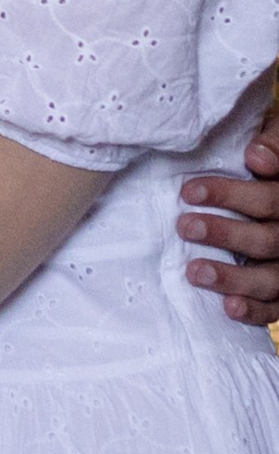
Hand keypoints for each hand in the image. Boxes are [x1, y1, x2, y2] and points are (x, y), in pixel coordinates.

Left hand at [179, 127, 278, 322]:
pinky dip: (256, 311)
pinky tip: (230, 307)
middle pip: (267, 240)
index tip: (188, 191)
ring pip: (272, 278)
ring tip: (194, 271)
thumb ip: (274, 143)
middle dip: (224, 234)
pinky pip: (278, 307)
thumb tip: (256, 154)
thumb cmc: (274, 165)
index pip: (268, 198)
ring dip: (234, 278)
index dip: (230, 195)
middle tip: (184, 226)